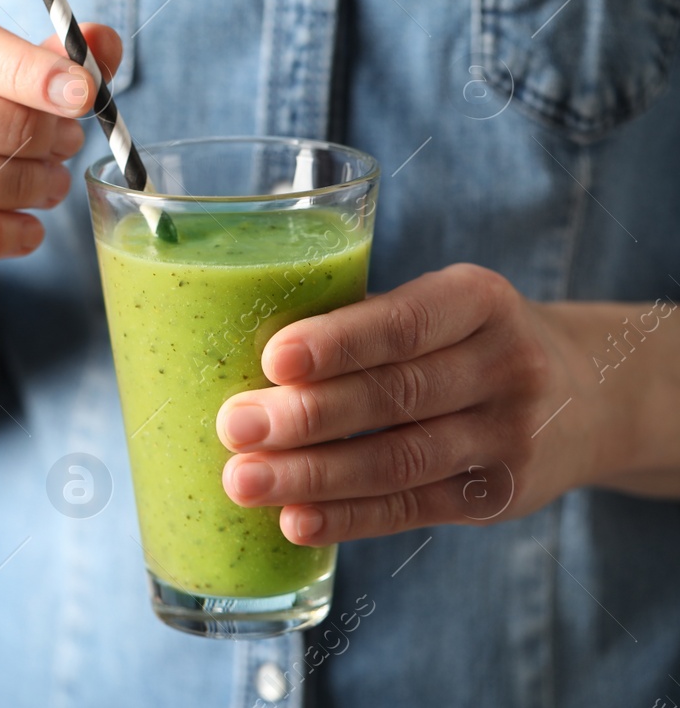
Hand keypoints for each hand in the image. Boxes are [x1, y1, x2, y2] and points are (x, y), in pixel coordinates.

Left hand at [215, 264, 599, 544]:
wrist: (586, 397)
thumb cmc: (464, 341)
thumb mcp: (439, 308)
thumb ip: (359, 324)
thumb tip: (236, 353)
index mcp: (479, 300)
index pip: (404, 323)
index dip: (338, 343)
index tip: (274, 359)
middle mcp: (506, 367)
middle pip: (395, 397)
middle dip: (307, 415)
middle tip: (235, 426)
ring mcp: (509, 438)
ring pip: (399, 461)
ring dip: (313, 476)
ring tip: (244, 480)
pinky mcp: (497, 497)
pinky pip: (412, 509)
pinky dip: (348, 518)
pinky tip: (294, 521)